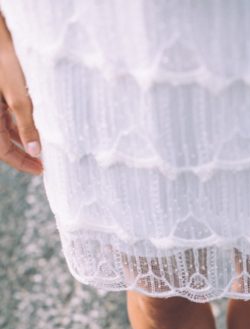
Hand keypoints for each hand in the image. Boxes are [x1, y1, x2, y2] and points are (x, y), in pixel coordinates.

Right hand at [0, 13, 42, 174]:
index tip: (40, 170)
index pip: (3, 150)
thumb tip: (34, 152)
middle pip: (6, 142)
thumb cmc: (8, 63)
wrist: (3, 37)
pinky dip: (25, 125)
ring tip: (45, 149)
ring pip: (10, 130)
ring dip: (27, 140)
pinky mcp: (4, 95)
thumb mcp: (19, 97)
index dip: (21, 163)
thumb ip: (26, 125)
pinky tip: (41, 130)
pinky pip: (13, 117)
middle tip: (44, 164)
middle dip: (24, 154)